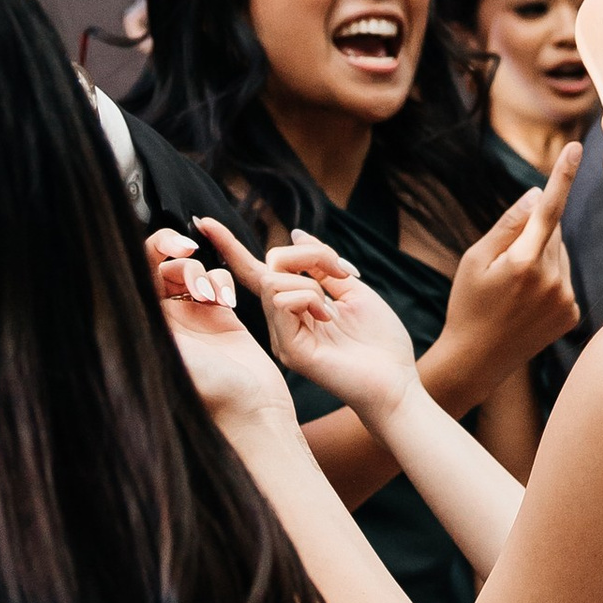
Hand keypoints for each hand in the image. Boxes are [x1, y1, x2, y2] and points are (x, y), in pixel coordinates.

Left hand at [144, 229, 303, 449]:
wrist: (253, 409)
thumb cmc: (211, 391)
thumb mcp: (171, 352)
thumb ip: (148, 317)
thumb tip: (116, 285)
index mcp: (147, 326)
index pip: (137, 276)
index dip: (153, 250)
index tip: (176, 247)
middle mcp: (165, 320)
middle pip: (163, 267)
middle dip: (182, 261)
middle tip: (196, 271)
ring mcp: (192, 317)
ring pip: (193, 270)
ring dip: (204, 274)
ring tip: (214, 298)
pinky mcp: (220, 317)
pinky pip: (217, 281)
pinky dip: (222, 282)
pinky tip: (228, 303)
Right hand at [193, 217, 423, 424]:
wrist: (397, 381)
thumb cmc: (379, 341)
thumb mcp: (353, 290)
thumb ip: (323, 265)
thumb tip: (296, 233)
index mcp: (293, 306)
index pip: (255, 271)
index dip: (229, 245)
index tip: (205, 221)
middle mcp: (280, 321)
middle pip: (270, 265)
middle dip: (309, 254)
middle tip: (344, 271)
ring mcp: (281, 336)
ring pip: (273, 281)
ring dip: (313, 280)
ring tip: (333, 307)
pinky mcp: (288, 349)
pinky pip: (282, 302)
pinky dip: (310, 297)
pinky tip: (328, 318)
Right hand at [439, 150, 580, 399]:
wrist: (477, 360)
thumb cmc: (467, 303)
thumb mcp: (476, 259)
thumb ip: (508, 225)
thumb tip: (538, 195)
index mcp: (523, 263)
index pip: (548, 210)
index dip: (563, 176)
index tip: (576, 148)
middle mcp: (551, 280)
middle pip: (551, 233)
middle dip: (532, 236)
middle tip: (503, 266)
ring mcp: (565, 299)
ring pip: (559, 255)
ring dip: (542, 258)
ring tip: (513, 289)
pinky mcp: (572, 313)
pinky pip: (564, 279)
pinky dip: (549, 280)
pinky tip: (526, 303)